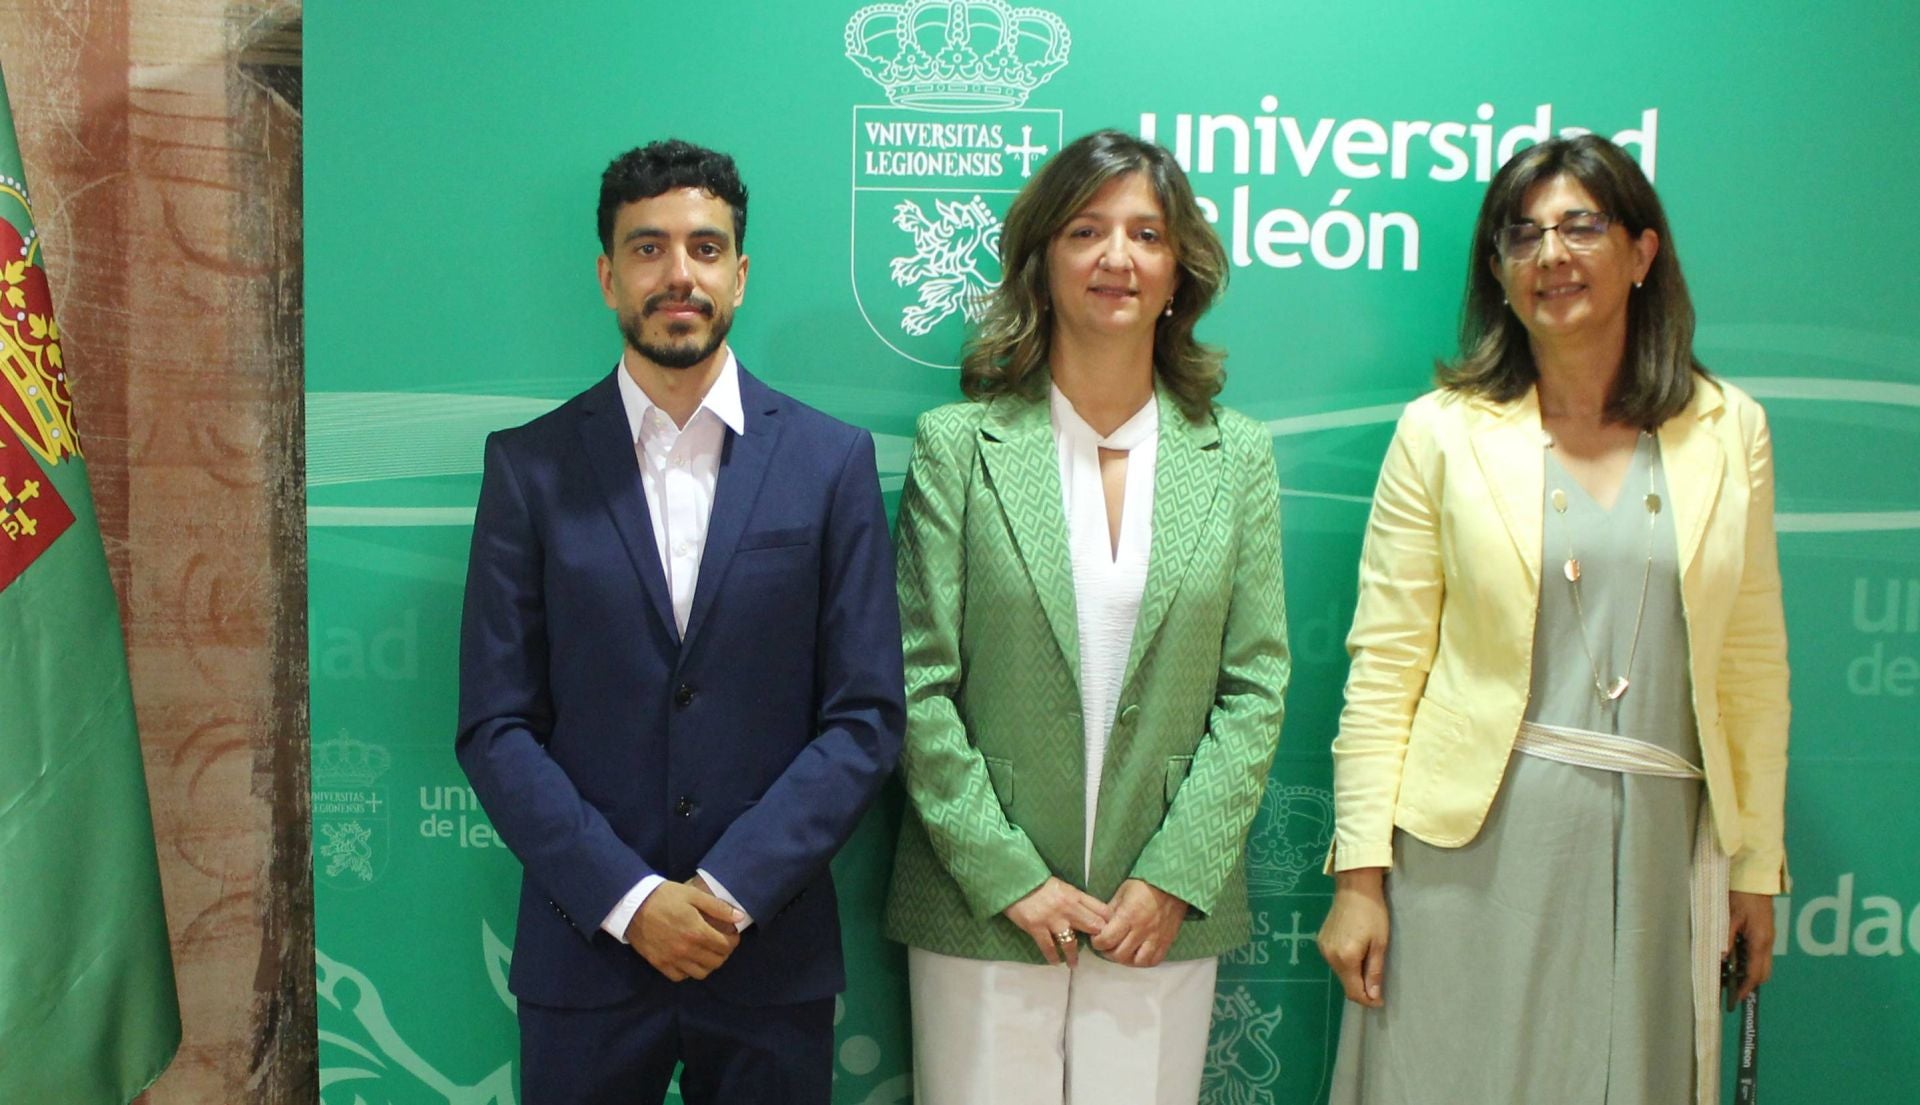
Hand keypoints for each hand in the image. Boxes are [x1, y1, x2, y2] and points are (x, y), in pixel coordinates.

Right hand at [625, 879, 743, 981]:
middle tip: (721, 943)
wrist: (632, 904)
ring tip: (707, 952)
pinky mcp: (659, 964)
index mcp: (697, 932)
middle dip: (723, 952)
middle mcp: (686, 950)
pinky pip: (680, 977)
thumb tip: (740, 917)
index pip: (725, 946)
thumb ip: (718, 908)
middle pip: (715, 962)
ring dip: (708, 964)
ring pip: (700, 973)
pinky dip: (689, 971)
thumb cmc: (664, 896)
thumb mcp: (693, 895)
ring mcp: (672, 959)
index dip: (733, 941)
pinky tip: (689, 959)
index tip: (731, 935)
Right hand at [1004, 876, 1110, 966]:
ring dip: (1073, 956)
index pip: (1101, 909)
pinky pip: (1048, 947)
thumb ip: (1078, 900)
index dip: (1109, 922)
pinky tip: (1055, 962)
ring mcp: (1051, 918)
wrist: (1015, 881)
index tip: (1110, 932)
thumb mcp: (1063, 887)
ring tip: (1073, 964)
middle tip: (1096, 950)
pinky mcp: (1036, 927)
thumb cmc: (1039, 884)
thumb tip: (1093, 916)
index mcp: (1075, 895)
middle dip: (1097, 939)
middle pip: (1092, 926)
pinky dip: (1053, 957)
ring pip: (1071, 942)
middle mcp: (1067, 907)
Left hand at [1089, 879, 1187, 967]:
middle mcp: (1142, 930)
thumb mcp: (1122, 892)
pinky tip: (1138, 954)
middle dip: (1109, 952)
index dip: (1097, 943)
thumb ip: (1111, 911)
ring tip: (1123, 952)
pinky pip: (1154, 960)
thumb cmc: (1146, 884)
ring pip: (1137, 962)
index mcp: (1128, 916)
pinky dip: (1144, 961)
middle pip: (1120, 955)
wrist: (1172, 883)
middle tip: (1107, 946)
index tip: (1097, 938)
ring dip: (1127, 960)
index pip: (1107, 940)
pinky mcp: (1166, 941)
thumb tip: (1101, 924)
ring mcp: (1155, 937)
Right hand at [1318, 868, 1388, 1007]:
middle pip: (1345, 983)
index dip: (1367, 1000)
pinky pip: (1334, 961)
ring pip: (1339, 973)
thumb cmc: (1373, 913)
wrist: (1355, 888)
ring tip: (1367, 962)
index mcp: (1345, 958)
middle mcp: (1330, 956)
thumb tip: (1373, 996)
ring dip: (1353, 975)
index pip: (1353, 992)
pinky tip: (1355, 951)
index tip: (1380, 1001)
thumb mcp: (1379, 943)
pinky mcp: (1321, 941)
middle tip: (1377, 982)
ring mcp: (1323, 948)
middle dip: (1361, 988)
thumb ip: (1374, 972)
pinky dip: (1345, 963)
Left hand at [1727, 891, 1774, 1003]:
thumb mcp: (1729, 917)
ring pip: (1762, 964)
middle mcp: (1768, 942)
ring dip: (1748, 971)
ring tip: (1728, 974)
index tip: (1736, 998)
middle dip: (1748, 983)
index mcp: (1760, 941)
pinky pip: (1759, 953)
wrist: (1754, 878)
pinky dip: (1748, 960)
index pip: (1755, 973)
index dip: (1745, 987)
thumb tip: (1722, 958)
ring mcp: (1768, 937)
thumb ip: (1726, 938)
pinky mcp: (1764, 932)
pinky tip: (1733, 957)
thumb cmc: (1742, 895)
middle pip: (1763, 973)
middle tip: (1729, 987)